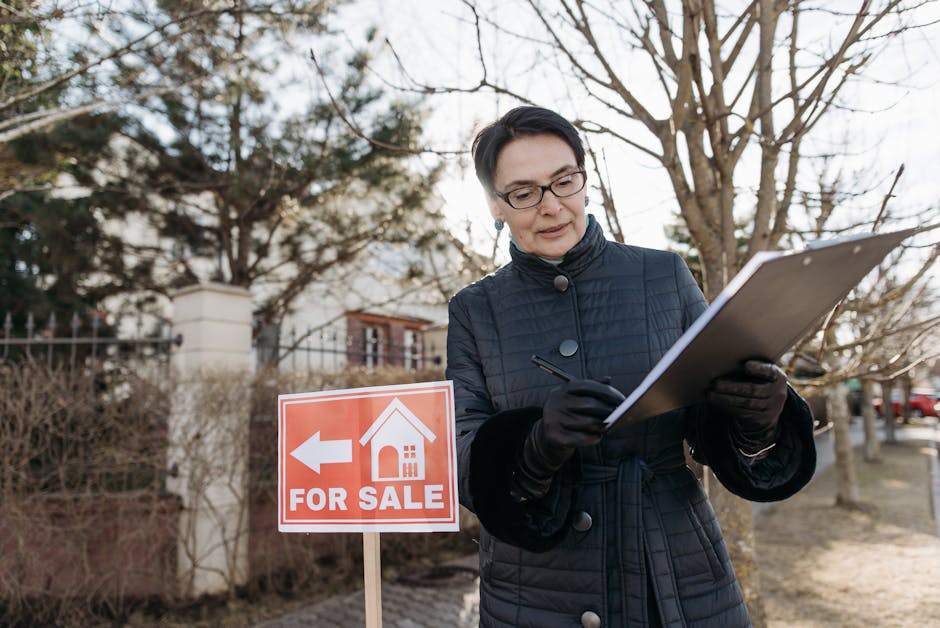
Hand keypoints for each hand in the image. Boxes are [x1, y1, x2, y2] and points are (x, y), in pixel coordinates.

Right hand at [511, 379, 624, 500]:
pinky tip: (598, 437)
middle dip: (607, 410)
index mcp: (562, 389)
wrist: (549, 436)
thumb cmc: (568, 414)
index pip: (587, 386)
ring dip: (602, 426)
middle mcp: (555, 402)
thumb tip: (608, 379)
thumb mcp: (575, 398)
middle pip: (589, 404)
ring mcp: (553, 419)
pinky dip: (593, 438)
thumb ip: (591, 388)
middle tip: (619, 415)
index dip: (607, 392)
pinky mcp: (554, 435)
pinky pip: (581, 438)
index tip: (621, 400)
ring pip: (587, 423)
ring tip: (608, 426)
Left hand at [707, 360, 786, 441]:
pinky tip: (716, 402)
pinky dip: (727, 407)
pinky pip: (743, 413)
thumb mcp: (762, 374)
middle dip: (732, 387)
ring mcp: (771, 408)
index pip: (770, 372)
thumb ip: (751, 369)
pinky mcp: (762, 419)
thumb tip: (725, 363)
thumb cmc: (759, 381)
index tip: (746, 365)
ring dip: (725, 399)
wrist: (770, 405)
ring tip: (710, 394)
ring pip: (746, 403)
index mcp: (778, 377)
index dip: (759, 369)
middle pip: (754, 390)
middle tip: (715, 383)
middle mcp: (778, 393)